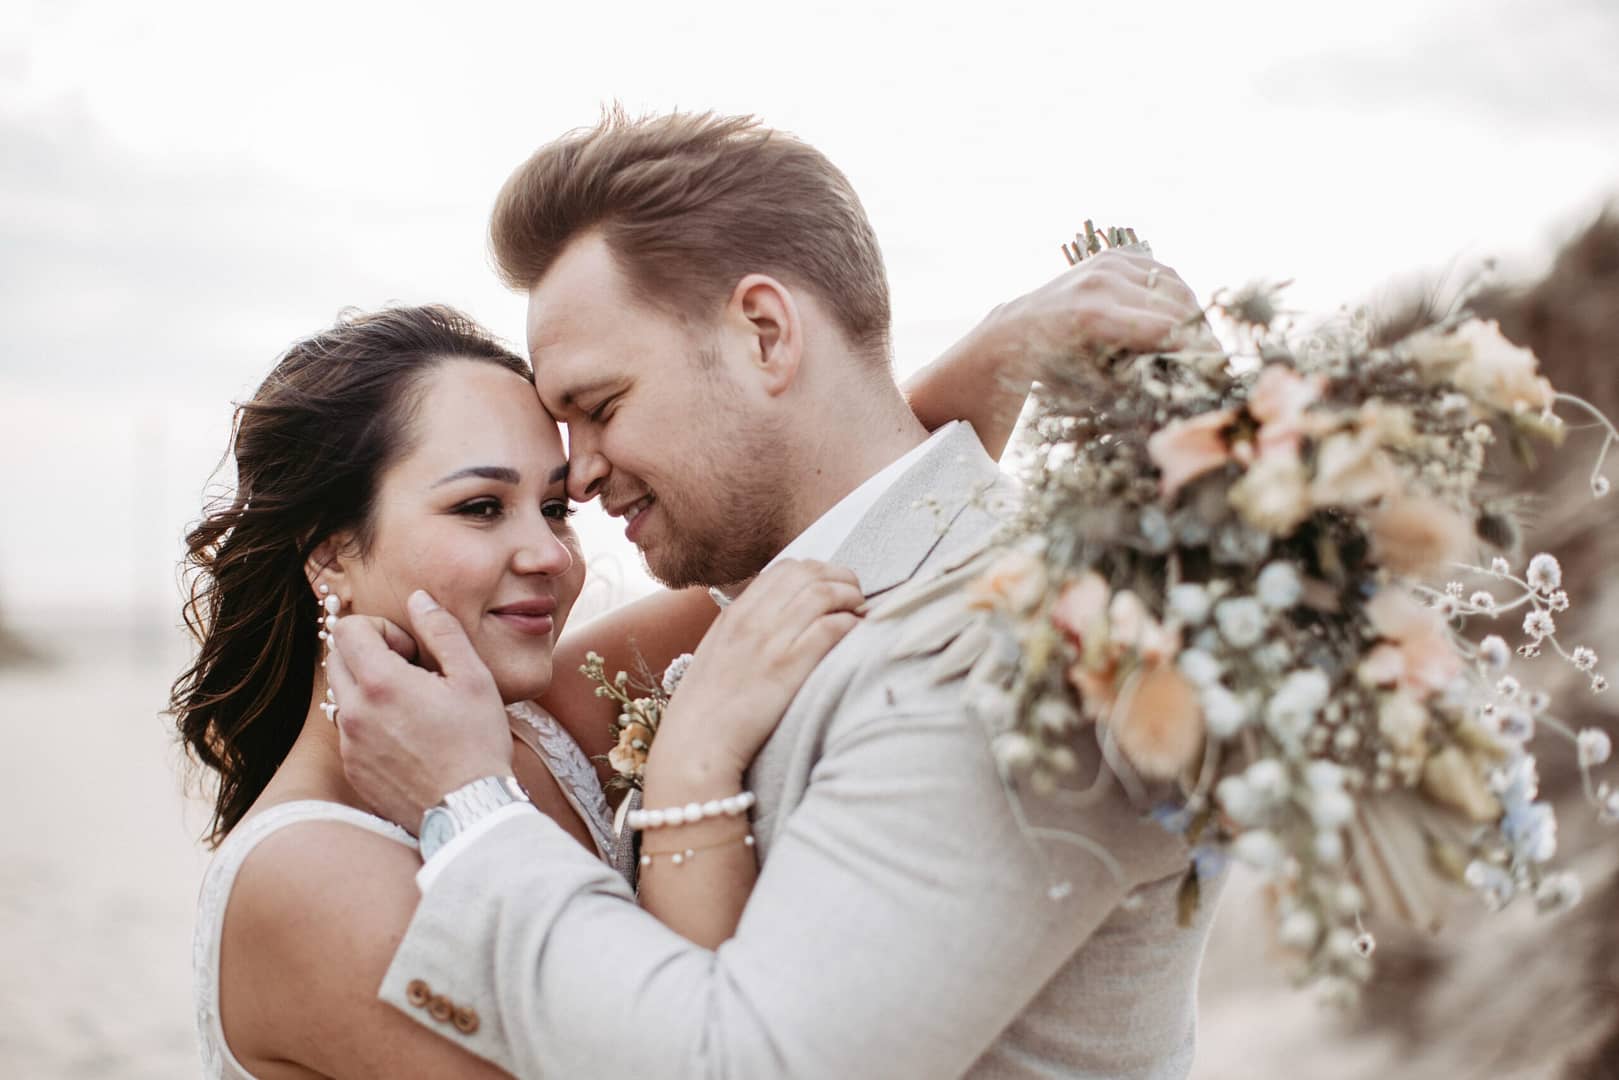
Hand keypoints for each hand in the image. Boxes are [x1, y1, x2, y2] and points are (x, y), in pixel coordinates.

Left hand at [327, 590, 512, 832]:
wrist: (470, 811)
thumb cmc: (478, 743)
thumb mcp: (473, 678)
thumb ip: (441, 630)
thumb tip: (418, 598)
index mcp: (380, 683)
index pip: (347, 628)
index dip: (381, 629)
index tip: (411, 651)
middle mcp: (354, 712)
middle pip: (337, 657)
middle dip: (370, 654)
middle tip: (413, 674)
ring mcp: (349, 744)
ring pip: (341, 695)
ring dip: (368, 689)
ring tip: (411, 707)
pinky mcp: (353, 769)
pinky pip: (348, 730)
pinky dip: (370, 722)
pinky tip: (409, 738)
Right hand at [647, 560, 864, 787]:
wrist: (696, 745)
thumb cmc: (708, 709)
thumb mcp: (718, 654)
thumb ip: (745, 631)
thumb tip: (781, 619)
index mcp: (735, 613)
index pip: (786, 569)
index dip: (819, 572)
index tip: (833, 588)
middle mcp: (753, 619)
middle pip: (810, 573)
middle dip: (842, 579)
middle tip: (856, 598)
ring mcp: (770, 641)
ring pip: (824, 593)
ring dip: (852, 599)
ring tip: (862, 614)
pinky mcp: (788, 667)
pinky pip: (831, 628)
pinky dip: (851, 625)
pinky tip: (856, 634)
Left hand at [984, 249, 1211, 372]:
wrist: (1017, 330)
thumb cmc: (1053, 370)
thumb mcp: (1092, 384)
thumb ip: (1138, 379)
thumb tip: (1187, 385)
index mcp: (1093, 315)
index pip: (1165, 330)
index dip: (1198, 350)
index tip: (1219, 369)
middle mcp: (1101, 282)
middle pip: (1175, 307)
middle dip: (1202, 334)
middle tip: (1220, 361)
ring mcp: (1107, 263)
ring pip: (1175, 286)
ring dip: (1195, 313)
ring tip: (1204, 342)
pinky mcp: (1114, 255)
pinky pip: (1162, 272)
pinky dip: (1178, 294)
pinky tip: (1184, 318)